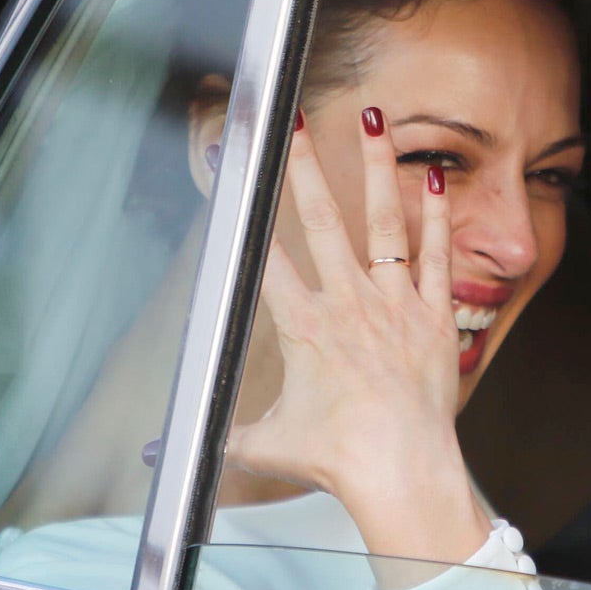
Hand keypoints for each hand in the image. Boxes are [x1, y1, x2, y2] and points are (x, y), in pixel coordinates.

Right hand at [227, 108, 489, 564]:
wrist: (401, 469)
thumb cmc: (337, 459)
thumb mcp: (267, 444)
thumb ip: (218, 436)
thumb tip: (155, 456)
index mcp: (302, 327)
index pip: (265, 255)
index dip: (244, 208)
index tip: (230, 165)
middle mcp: (347, 304)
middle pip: (321, 221)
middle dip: (305, 165)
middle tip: (296, 120)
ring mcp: (392, 304)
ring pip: (383, 222)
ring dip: (377, 168)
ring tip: (375, 121)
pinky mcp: (432, 316)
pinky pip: (433, 255)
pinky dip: (434, 215)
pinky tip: (432, 177)